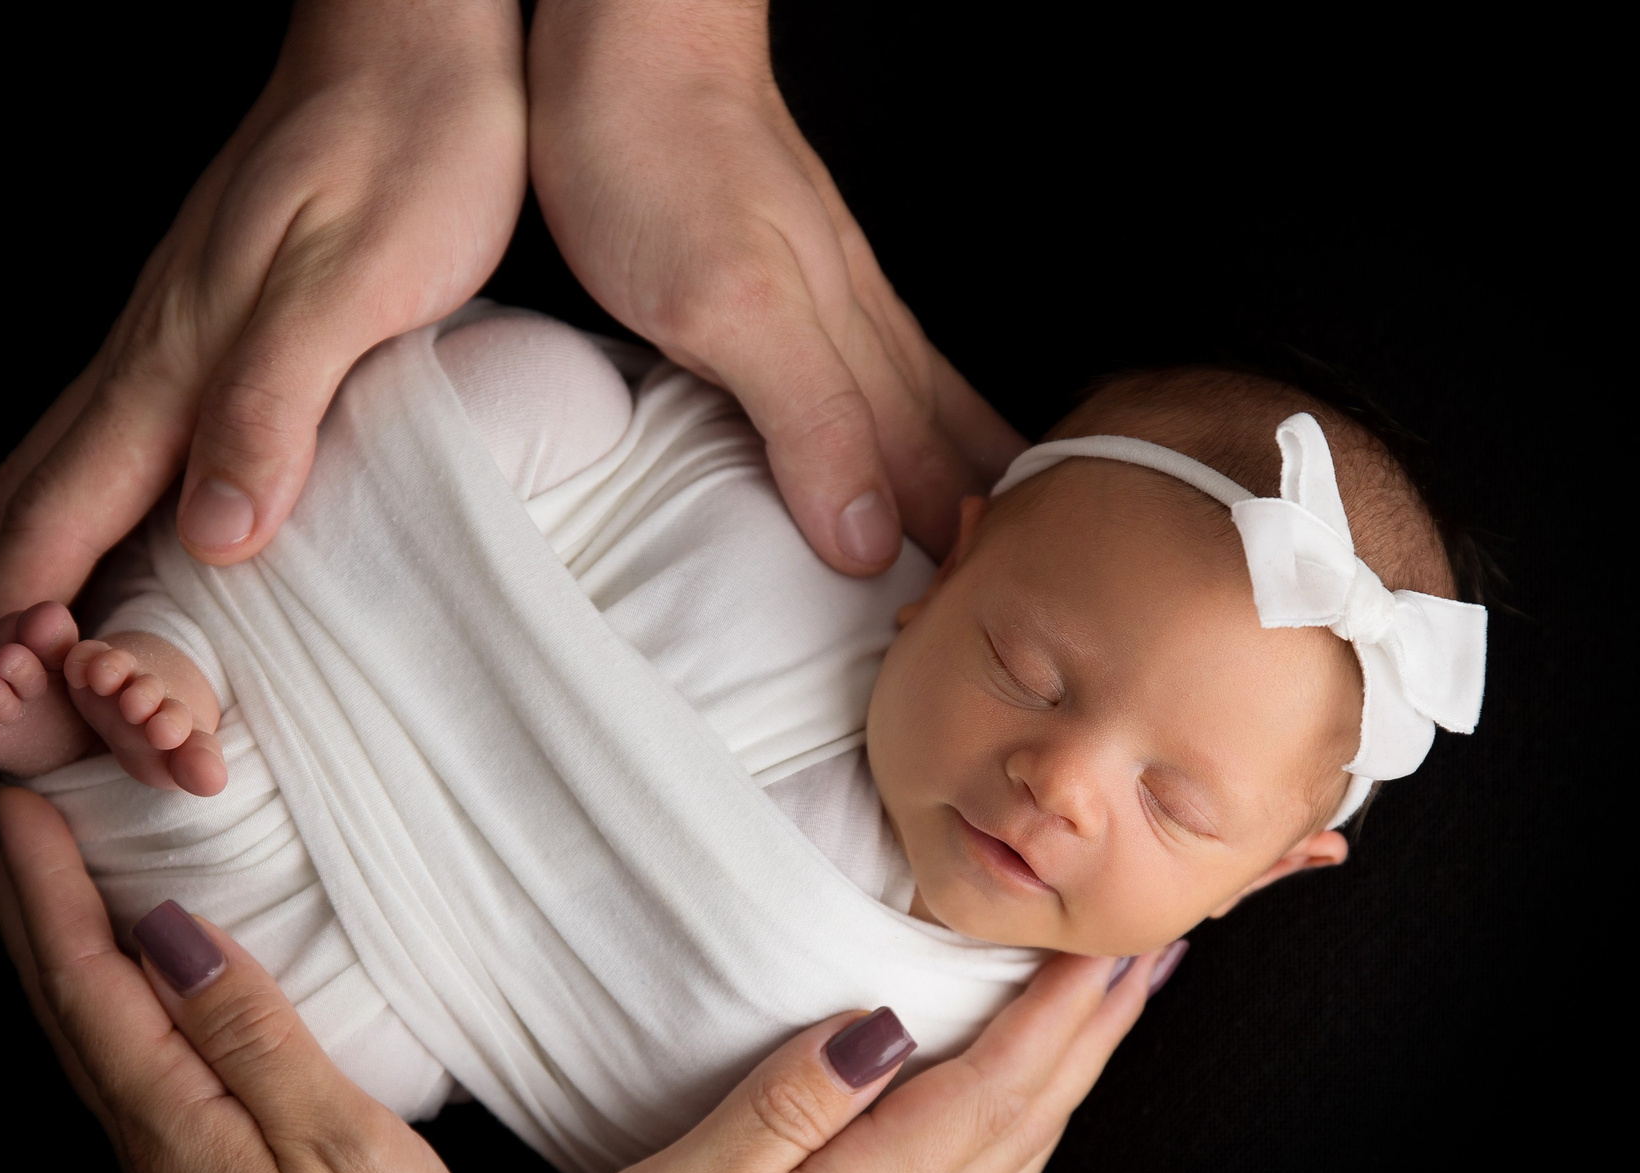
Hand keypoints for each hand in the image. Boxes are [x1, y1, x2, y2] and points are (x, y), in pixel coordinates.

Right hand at [0, 0, 526, 745]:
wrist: (412, 43)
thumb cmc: (403, 149)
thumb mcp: (356, 284)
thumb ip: (278, 402)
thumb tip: (214, 538)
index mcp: (174, 361)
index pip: (57, 519)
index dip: (3, 626)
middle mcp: (152, 358)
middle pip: (31, 508)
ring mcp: (170, 340)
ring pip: (62, 477)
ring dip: (23, 576)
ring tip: (3, 668)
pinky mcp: (207, 328)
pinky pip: (116, 451)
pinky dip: (84, 524)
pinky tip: (110, 555)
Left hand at [0, 774, 496, 1172]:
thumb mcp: (338, 1147)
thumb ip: (251, 1036)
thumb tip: (168, 930)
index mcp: (171, 1122)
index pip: (83, 975)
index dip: (40, 877)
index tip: (6, 783)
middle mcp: (148, 1143)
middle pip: (59, 997)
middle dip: (18, 890)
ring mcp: (171, 1170)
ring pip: (84, 1028)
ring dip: (52, 935)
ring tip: (38, 859)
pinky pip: (127, 1061)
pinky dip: (103, 991)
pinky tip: (128, 974)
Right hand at [491, 943, 1181, 1172]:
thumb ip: (776, 1116)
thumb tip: (878, 1031)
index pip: (990, 1092)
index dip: (1057, 1010)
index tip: (1104, 937)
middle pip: (1026, 1115)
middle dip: (1095, 1027)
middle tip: (1151, 945)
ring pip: (1013, 1147)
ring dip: (1073, 1069)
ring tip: (1112, 1004)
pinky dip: (1022, 1117)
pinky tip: (1023, 1097)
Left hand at [529, 0, 1026, 573]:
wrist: (632, 48)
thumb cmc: (664, 162)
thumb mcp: (728, 309)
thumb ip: (808, 418)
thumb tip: (869, 538)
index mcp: (858, 360)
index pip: (934, 486)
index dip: (957, 565)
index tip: (978, 646)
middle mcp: (863, 338)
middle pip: (946, 457)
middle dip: (977, 537)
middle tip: (1008, 620)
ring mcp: (836, 307)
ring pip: (921, 419)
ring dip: (954, 487)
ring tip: (993, 548)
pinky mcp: (795, 288)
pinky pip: (877, 384)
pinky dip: (907, 433)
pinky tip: (906, 441)